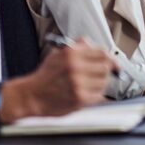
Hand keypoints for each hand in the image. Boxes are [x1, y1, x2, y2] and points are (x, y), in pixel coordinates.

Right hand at [0, 38, 119, 122]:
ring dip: (100, 85)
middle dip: (106, 72)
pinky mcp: (80, 99)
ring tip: (89, 86)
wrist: (30, 96)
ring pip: (104, 82)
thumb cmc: (44, 77)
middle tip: (101, 76)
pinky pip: (99, 96)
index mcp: (71, 54)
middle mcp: (76, 67)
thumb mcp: (58, 55)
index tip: (114, 64)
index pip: (102, 53)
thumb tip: (93, 45)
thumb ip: (77, 48)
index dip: (111, 59)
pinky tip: (86, 94)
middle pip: (106, 67)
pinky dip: (96, 96)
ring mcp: (78, 83)